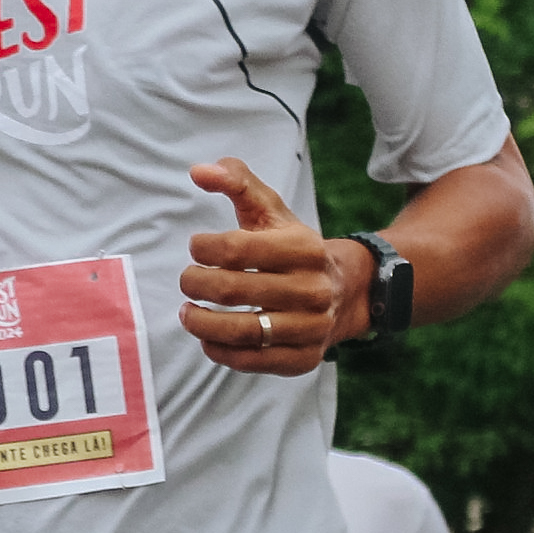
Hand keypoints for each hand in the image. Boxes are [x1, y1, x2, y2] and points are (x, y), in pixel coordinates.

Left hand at [180, 158, 353, 374]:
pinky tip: (207, 338)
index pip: (238, 249)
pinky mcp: (305, 357)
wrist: (347, 291)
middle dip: (196, 285)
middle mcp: (313, 288)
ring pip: (244, 331)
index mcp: (303, 248)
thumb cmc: (293, 248)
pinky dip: (221, 352)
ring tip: (187, 313)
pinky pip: (255, 361)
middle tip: (186, 281)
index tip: (195, 248)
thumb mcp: (272, 211)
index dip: (204, 249)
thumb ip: (237, 182)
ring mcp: (312, 326)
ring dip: (202, 323)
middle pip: (234, 290)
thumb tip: (198, 171)